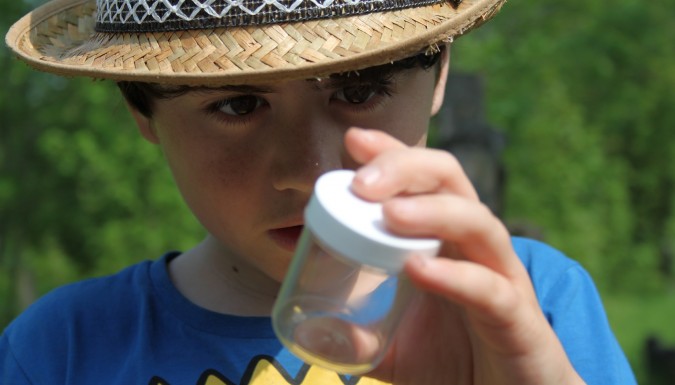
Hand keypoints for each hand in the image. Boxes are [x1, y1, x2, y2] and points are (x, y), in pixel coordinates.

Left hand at [344, 128, 584, 384]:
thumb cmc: (458, 367)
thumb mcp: (396, 351)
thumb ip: (356, 338)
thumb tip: (309, 333)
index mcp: (446, 244)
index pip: (423, 182)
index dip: (392, 155)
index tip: (354, 142)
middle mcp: (475, 250)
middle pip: (451, 183)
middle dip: (406, 168)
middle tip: (362, 180)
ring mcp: (502, 281)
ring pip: (478, 223)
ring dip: (432, 211)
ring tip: (388, 212)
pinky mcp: (518, 321)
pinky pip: (491, 289)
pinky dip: (456, 275)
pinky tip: (419, 269)